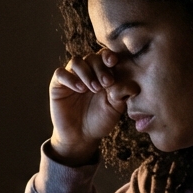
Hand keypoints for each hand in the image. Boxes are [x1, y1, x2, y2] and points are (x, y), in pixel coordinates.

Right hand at [48, 49, 133, 164]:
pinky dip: (70, 78)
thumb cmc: (100, 120)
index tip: (114, 62)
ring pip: (76, 62)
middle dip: (100, 68)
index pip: (105, 56)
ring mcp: (72, 77)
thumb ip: (122, 94)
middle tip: (107, 83)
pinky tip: (79, 89)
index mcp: (103, 73)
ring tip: (94, 88)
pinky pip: (60, 73)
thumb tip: (134, 86)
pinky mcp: (58, 85)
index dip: (109, 56)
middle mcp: (87, 72)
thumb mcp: (115, 108)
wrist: (81, 137)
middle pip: (92, 57)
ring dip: (86, 72)